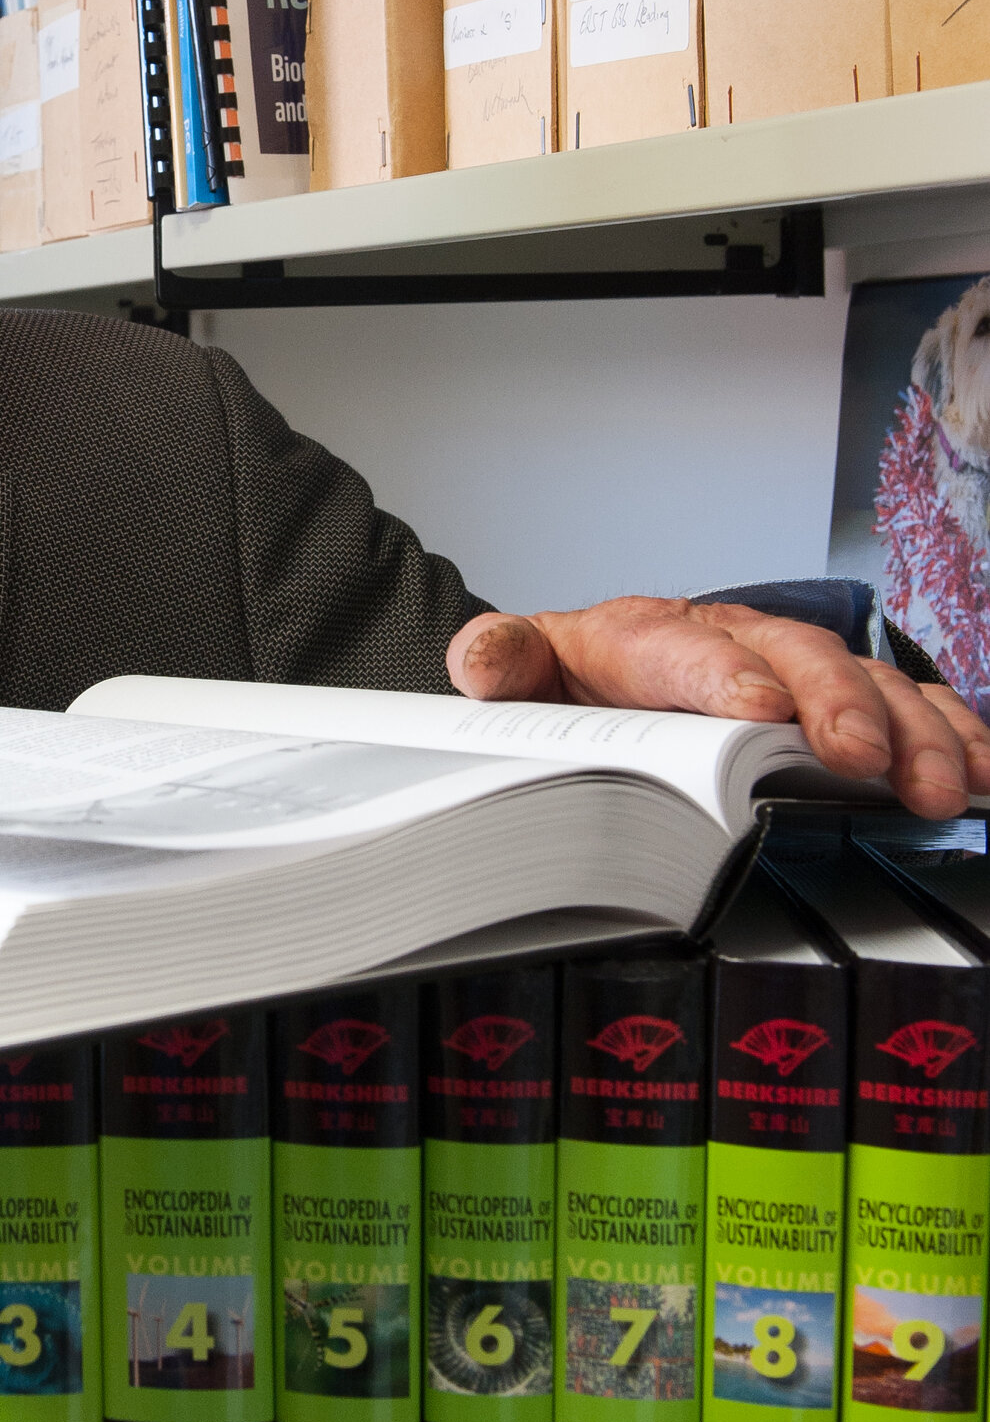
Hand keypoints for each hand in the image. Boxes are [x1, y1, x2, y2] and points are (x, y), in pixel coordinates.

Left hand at [448, 597, 989, 816]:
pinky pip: (912, 711)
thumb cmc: (572, 680)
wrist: (593, 677)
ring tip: (936, 786)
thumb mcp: (521, 671)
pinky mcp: (842, 706)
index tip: (754, 712)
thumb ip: (500, 664)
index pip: (690, 647)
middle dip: (838, 705)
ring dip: (912, 733)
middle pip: (801, 658)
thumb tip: (481, 660)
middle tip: (861, 757)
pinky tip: (982, 777)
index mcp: (651, 635)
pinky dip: (955, 738)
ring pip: (872, 686)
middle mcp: (739, 644)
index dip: (723, 675)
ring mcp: (798, 673)